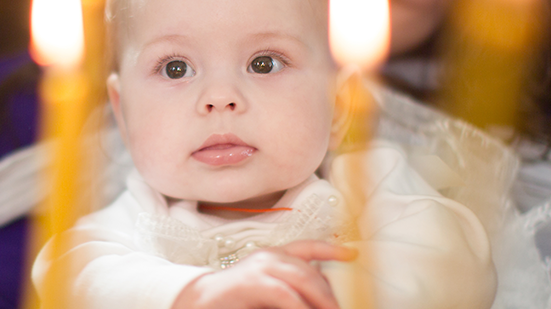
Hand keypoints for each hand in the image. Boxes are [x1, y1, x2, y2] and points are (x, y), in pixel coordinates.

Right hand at [171, 240, 356, 308]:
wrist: (198, 301)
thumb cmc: (234, 300)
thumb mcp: (267, 290)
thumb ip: (290, 288)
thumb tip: (321, 293)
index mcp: (273, 256)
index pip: (307, 247)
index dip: (331, 250)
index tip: (353, 255)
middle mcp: (269, 256)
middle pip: (310, 270)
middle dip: (329, 293)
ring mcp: (260, 267)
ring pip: (303, 279)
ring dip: (321, 300)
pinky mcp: (253, 282)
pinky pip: (285, 295)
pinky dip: (300, 306)